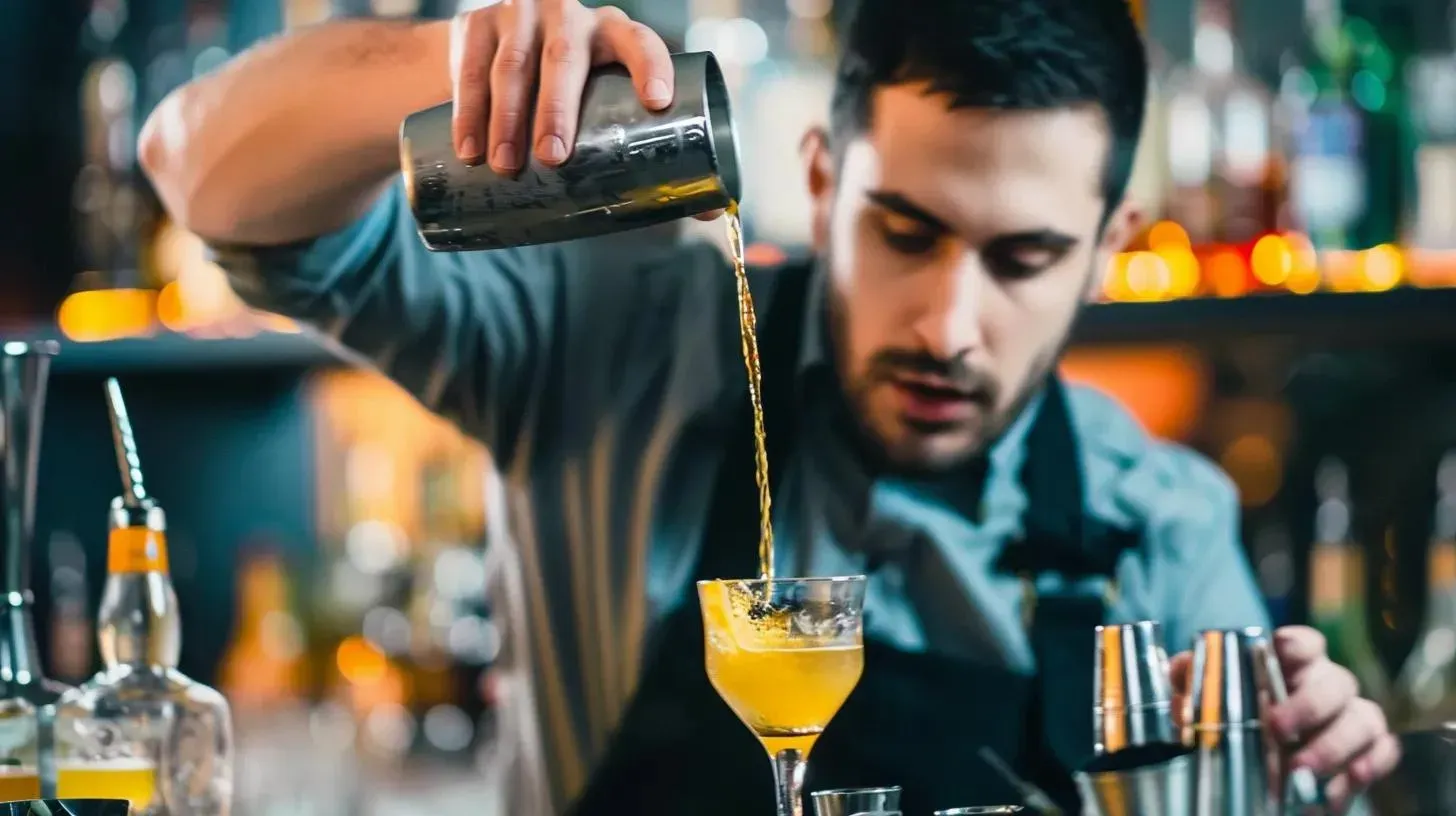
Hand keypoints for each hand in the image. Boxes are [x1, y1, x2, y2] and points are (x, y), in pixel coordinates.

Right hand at [448, 0, 669, 173]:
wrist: (493, 52)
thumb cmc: (572, 94)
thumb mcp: (603, 106)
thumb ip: (647, 150)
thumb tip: (708, 211)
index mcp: (613, 33)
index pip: (639, 40)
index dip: (651, 66)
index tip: (657, 102)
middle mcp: (568, 15)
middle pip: (564, 58)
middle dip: (557, 109)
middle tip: (552, 157)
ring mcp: (520, 15)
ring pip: (513, 64)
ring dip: (507, 118)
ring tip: (505, 165)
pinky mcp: (476, 24)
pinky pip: (470, 68)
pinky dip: (468, 111)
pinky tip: (468, 148)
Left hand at [1170, 626, 1400, 811]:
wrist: (1263, 766)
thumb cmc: (1238, 719)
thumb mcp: (1205, 699)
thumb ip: (1190, 680)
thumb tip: (1179, 671)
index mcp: (1291, 667)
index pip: (1304, 643)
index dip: (1297, 643)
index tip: (1282, 649)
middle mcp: (1327, 686)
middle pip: (1336, 681)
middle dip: (1308, 705)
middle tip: (1277, 729)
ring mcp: (1352, 717)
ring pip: (1364, 718)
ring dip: (1334, 745)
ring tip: (1300, 771)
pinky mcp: (1370, 750)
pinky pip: (1382, 752)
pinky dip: (1366, 768)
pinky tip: (1339, 786)